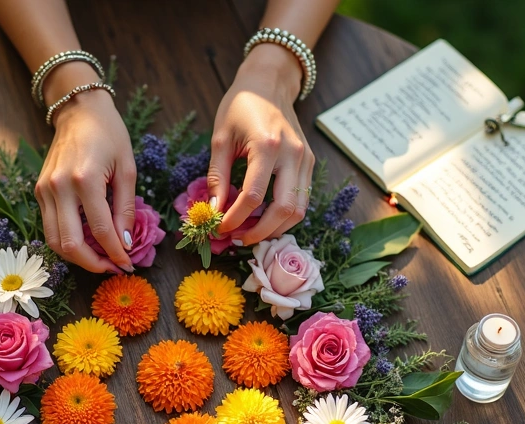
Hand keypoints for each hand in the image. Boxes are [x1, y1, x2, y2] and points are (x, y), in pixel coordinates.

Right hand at [35, 80, 135, 273]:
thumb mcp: (127, 169)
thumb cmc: (109, 135)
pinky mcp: (39, 191)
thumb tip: (124, 244)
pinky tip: (86, 241)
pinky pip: (50, 226)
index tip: (127, 264)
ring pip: (54, 241)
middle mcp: (59, 187)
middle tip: (112, 267)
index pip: (100, 230)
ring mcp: (44, 190)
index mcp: (85, 179)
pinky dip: (67, 240)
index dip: (115, 253)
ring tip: (99, 259)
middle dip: (92, 264)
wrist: (79, 110)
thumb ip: (125, 209)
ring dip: (77, 257)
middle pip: (70, 244)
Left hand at [207, 44, 312, 244]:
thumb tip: (214, 212)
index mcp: (267, 146)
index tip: (220, 229)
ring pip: (299, 209)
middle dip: (261, 232)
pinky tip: (264, 217)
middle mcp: (292, 155)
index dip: (235, 219)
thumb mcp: (220, 139)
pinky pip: (302, 198)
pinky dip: (285, 215)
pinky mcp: (310, 162)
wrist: (269, 83)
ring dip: (276, 227)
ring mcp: (306, 159)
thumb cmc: (240, 106)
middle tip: (239, 239)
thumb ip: (217, 178)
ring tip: (251, 231)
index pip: (253, 197)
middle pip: (284, 210)